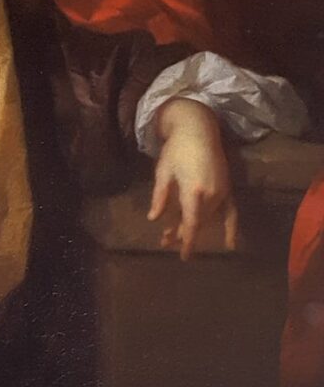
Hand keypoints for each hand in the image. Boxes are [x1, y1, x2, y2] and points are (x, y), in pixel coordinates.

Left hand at [147, 98, 238, 260]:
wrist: (197, 130)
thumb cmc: (176, 149)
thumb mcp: (163, 172)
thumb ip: (160, 198)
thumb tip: (154, 219)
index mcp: (193, 192)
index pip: (190, 224)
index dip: (186, 241)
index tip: (182, 256)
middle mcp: (211, 195)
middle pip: (197, 222)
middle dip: (182, 234)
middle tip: (165, 243)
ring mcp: (222, 192)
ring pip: (209, 219)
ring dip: (196, 229)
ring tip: (176, 238)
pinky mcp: (227, 188)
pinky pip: (231, 213)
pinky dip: (230, 228)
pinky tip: (229, 245)